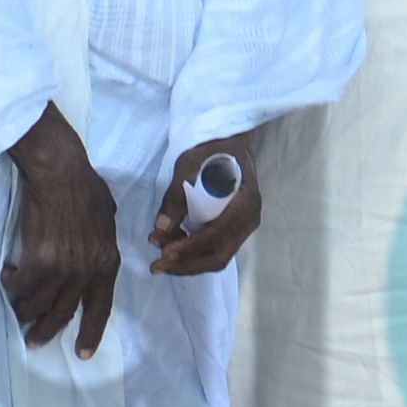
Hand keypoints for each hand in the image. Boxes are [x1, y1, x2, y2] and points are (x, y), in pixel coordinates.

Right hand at [2, 104, 120, 354]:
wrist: (60, 172)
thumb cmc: (85, 186)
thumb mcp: (108, 217)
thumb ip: (103, 240)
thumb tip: (96, 248)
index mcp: (108, 262)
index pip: (101, 307)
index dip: (91, 332)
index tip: (83, 352)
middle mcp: (87, 271)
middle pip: (65, 312)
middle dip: (48, 331)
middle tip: (34, 343)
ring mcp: (63, 267)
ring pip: (39, 303)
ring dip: (25, 310)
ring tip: (16, 312)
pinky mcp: (38, 260)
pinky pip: (20, 285)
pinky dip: (12, 285)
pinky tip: (9, 276)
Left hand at [151, 132, 261, 274]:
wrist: (231, 141)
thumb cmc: (212, 148)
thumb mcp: (189, 164)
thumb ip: (176, 196)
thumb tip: (161, 226)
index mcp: (245, 202)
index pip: (216, 235)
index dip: (190, 247)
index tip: (164, 252)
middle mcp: (249, 219)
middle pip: (218, 256)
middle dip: (186, 264)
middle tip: (157, 265)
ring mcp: (245, 226)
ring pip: (217, 256)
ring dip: (187, 261)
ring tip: (159, 256)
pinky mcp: (236, 228)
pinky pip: (216, 248)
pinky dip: (193, 252)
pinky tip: (172, 246)